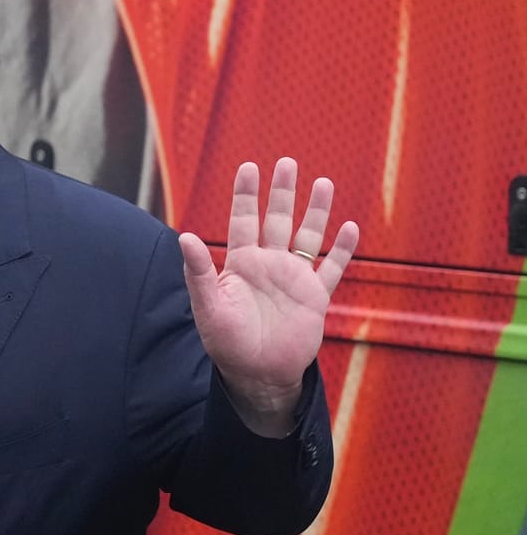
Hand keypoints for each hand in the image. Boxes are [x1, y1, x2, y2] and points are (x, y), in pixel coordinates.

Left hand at [177, 158, 359, 435]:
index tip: (249, 167)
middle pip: (277, 219)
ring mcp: (293, 278)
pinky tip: (351, 228)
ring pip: (307, 236)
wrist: (257, 373)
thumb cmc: (226, 340)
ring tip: (323, 182)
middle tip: (287, 162)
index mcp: (240, 262)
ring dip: (315, 211)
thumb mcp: (208, 304)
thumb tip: (184, 236)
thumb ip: (198, 271)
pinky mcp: (315, 297)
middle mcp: (268, 264)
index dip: (246, 194)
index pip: (243, 219)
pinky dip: (342, 250)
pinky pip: (332, 268)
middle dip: (282, 192)